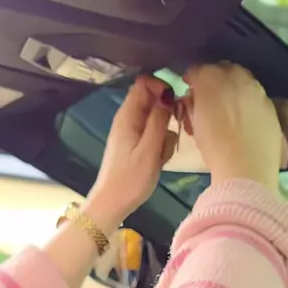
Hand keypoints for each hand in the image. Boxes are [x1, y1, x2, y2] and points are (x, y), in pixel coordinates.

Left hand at [85, 76, 176, 233]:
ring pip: (156, 120)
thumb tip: (167, 96)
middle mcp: (128, 119)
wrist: (112, 204)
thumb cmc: (130, 179)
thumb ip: (158, 121)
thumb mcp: (149, 150)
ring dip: (165, 133)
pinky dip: (160, 145)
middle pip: (152, 101)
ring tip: (164, 154)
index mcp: (128, 115)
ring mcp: (131, 133)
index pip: (144, 83)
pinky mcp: (135, 146)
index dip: (162, 86)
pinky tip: (160, 161)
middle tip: (176, 131)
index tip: (175, 103)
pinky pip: (152, 136)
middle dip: (167, 113)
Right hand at [184, 63, 281, 190]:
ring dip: (234, 92)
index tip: (191, 92)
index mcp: (212, 77)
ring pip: (243, 83)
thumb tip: (194, 98)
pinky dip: (249, 106)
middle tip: (211, 101)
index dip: (193, 81)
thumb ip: (193, 105)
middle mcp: (238, 76)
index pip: (199, 70)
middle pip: (224, 71)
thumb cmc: (214, 148)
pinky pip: (257, 100)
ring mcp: (258, 91)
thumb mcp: (194, 125)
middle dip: (216, 82)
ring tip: (230, 114)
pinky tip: (246, 124)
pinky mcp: (272, 107)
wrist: (247, 170)